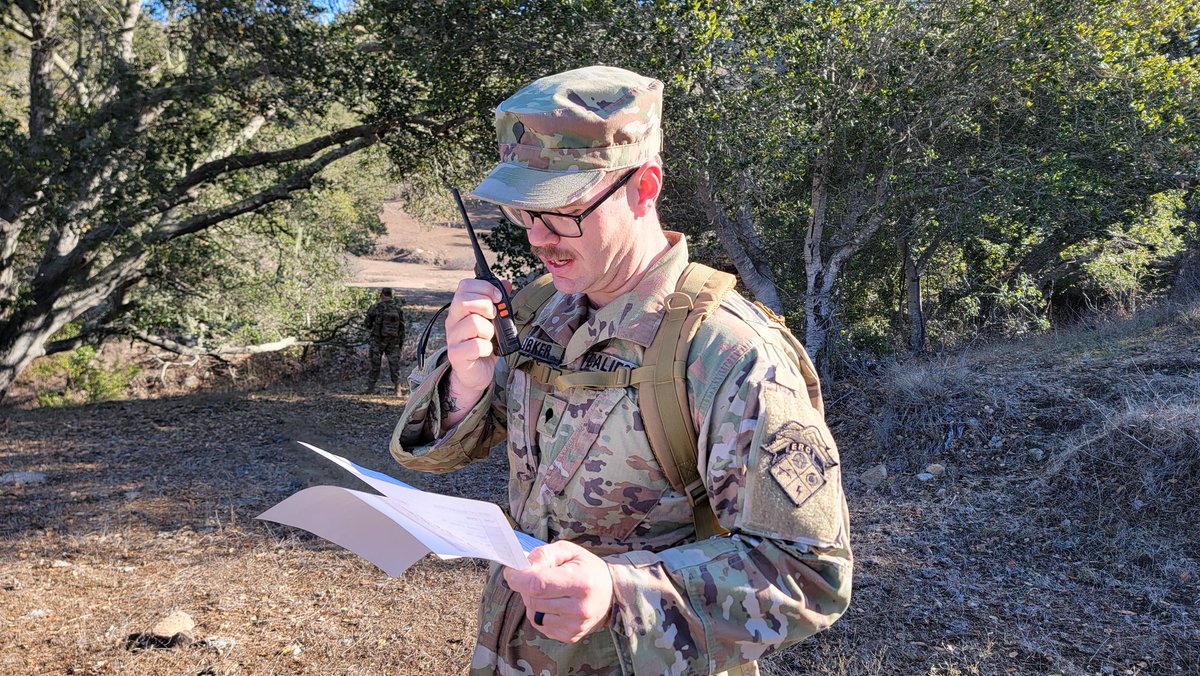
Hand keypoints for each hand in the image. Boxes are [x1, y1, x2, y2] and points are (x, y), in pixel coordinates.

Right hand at [444, 278, 507, 395]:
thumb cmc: (483, 344)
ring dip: (489, 331)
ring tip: (489, 338)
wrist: (476, 372)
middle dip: (485, 305)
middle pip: (463, 300)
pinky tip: (487, 351)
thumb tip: (506, 283)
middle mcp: (453, 321)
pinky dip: (488, 348)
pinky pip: (477, 345)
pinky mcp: (456, 355)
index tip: (498, 297)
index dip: (484, 287)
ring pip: (474, 323)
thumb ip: (498, 302)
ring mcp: (452, 338)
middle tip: (493, 316)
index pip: (464, 286)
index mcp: (460, 309)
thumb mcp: (493, 320)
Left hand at [503, 541, 613, 642]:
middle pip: (533, 599)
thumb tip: (522, 566)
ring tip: (550, 591)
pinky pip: (540, 624)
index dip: (518, 577)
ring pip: (533, 612)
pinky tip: (554, 604)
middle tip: (536, 576)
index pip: (538, 584)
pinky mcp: (569, 636)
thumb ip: (544, 554)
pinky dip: (541, 612)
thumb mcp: (569, 551)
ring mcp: (574, 626)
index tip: (511, 570)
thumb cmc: (588, 568)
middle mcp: (579, 608)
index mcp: (581, 582)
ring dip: (534, 600)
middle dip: (526, 586)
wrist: (612, 594)